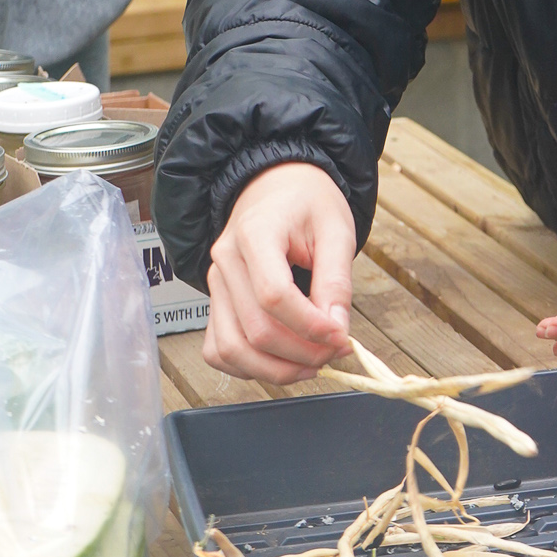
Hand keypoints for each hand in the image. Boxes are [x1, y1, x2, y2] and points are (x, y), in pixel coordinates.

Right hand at [204, 162, 356, 383]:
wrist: (278, 187)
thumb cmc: (309, 204)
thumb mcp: (336, 230)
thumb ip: (336, 281)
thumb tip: (337, 331)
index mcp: (255, 233)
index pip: (273, 295)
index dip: (310, 326)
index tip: (341, 337)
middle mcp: (225, 261)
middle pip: (255, 329)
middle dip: (301, 353)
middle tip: (335, 352)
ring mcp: (214, 284)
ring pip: (232, 349)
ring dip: (275, 370)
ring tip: (313, 364)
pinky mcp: (215, 303)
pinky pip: (219, 350)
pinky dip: (249, 367)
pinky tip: (283, 361)